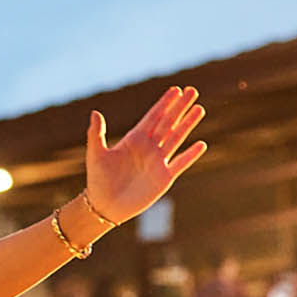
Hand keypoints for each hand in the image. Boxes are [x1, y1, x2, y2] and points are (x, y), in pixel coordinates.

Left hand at [83, 86, 208, 224]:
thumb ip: (96, 134)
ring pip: (176, 138)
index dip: (164, 103)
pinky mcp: (164, 178)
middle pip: (168, 122)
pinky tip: (201, 144)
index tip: (175, 89)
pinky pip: (180, 164)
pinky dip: (190, 155)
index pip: (153, 116)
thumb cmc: (98, 180)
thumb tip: (95, 113)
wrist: (105, 207)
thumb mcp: (95, 155)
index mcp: (134, 139)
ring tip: (199, 109)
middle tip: (192, 91)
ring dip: (188, 124)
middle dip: (180, 107)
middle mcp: (149, 148)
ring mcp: (158, 162)